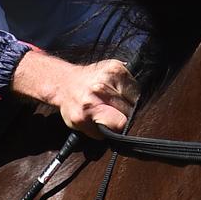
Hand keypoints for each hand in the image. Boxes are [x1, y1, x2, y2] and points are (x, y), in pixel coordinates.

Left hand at [11, 50, 138, 136]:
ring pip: (135, 96)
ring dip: (129, 102)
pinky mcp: (116, 65)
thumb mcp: (82, 127)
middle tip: (114, 112)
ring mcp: (108, 75)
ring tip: (116, 101)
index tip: (118, 126)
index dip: (121, 127)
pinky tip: (119, 92)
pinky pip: (134, 84)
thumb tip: (120, 134)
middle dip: (125, 114)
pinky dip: (130, 90)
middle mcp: (99, 89)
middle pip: (130, 109)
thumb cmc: (74, 107)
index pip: (121, 122)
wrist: (65, 83)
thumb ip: (102, 132)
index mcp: (89, 107)